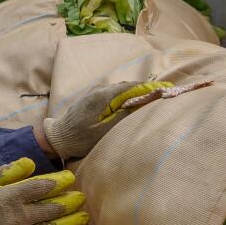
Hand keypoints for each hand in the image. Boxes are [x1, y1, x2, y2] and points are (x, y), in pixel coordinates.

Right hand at [0, 159, 85, 224]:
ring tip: (83, 217)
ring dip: (71, 222)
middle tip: (82, 197)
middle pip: (51, 207)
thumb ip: (5, 173)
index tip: (70, 177)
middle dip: (70, 201)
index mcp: (7, 197)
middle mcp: (17, 217)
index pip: (40, 187)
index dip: (58, 181)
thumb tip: (29, 163)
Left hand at [42, 78, 189, 160]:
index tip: (167, 90)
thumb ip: (124, 116)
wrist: (58, 137)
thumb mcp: (105, 131)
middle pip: (129, 86)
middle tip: (164, 94)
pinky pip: (114, 93)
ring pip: (122, 89)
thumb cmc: (80, 138)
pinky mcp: (93, 97)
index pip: (133, 87)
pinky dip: (127, 96)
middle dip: (146, 90)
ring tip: (152, 98)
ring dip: (136, 92)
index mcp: (103, 96)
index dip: (151, 88)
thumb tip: (142, 104)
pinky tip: (133, 103)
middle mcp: (100, 89)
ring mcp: (96, 91)